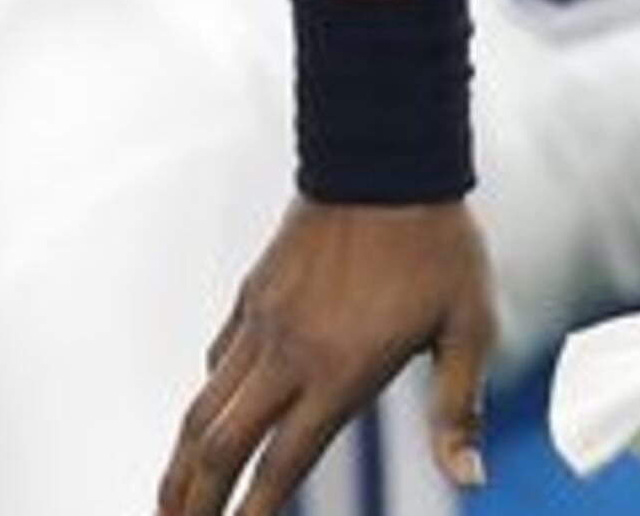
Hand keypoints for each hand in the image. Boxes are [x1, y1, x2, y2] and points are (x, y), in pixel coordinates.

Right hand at [162, 200, 497, 515]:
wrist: (387, 159)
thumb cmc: (437, 243)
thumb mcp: (468, 330)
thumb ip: (456, 409)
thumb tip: (470, 477)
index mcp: (341, 372)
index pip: (282, 463)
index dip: (253, 513)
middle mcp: (290, 354)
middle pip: (220, 446)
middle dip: (193, 502)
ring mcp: (263, 322)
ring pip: (202, 408)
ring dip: (181, 462)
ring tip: (170, 502)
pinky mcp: (254, 294)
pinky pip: (217, 361)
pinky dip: (205, 401)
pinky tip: (206, 421)